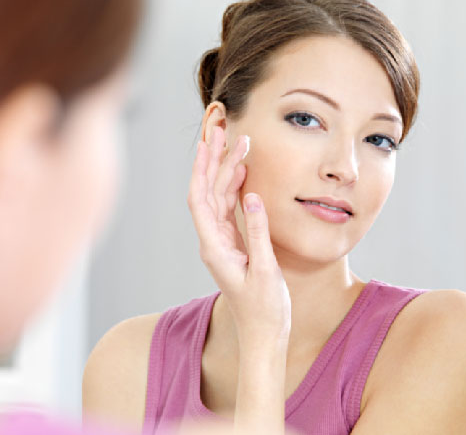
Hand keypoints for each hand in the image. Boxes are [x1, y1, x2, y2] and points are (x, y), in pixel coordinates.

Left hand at [187, 126, 289, 345]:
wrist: (263, 333)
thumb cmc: (264, 309)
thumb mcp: (264, 272)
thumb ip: (258, 234)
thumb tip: (254, 197)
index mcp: (214, 248)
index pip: (201, 200)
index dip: (203, 170)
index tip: (209, 144)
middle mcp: (213, 241)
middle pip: (208, 193)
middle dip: (213, 162)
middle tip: (222, 133)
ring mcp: (222, 242)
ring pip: (219, 199)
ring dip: (226, 172)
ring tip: (237, 145)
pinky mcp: (233, 243)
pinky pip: (230, 210)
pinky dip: (235, 189)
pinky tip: (242, 173)